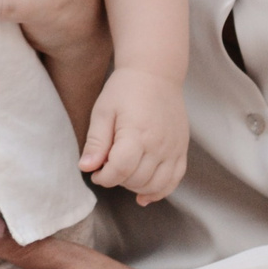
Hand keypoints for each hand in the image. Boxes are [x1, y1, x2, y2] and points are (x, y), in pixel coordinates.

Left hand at [83, 68, 188, 204]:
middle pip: (137, 179)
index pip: (120, 170)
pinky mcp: (181, 150)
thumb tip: (85, 167)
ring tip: (123, 174)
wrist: (156, 73)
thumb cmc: (125, 90)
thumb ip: (96, 142)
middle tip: (107, 168)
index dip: (104, 177)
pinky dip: (159, 191)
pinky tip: (144, 195)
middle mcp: (159, 144)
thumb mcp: (103, 111)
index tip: (96, 172)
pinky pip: (174, 180)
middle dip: (117, 180)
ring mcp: (173, 148)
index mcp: (137, 133)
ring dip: (136, 187)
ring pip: (156, 185)